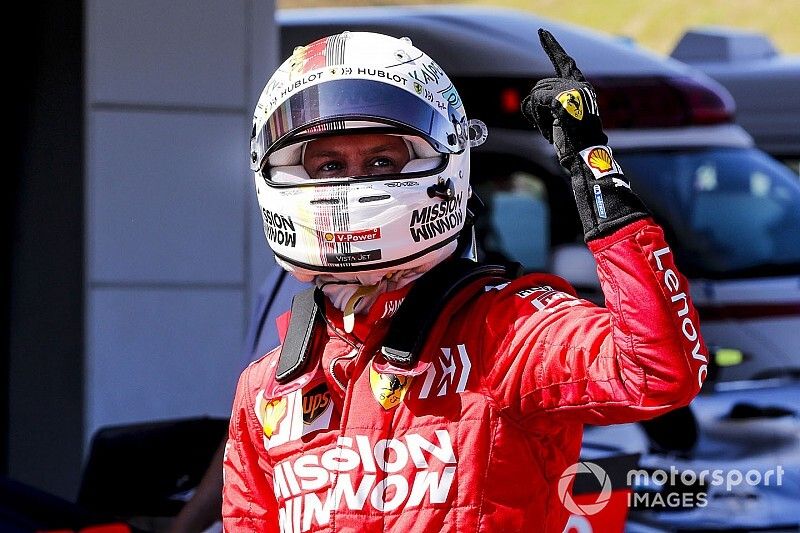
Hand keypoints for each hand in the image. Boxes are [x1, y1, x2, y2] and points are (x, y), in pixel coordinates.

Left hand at [521, 29, 606, 166]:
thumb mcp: (563, 119)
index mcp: (581, 88)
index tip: (542, 32)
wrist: (585, 154)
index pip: (565, 62)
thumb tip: (531, 98)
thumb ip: (553, 103)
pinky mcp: (564, 98)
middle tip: (549, 128)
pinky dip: (537, 118)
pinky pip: (536, 100)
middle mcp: (579, 85)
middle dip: (537, 108)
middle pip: (541, 85)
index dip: (552, 47)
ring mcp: (573, 90)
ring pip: (536, 93)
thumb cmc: (574, 142)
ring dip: (537, 115)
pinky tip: (551, 130)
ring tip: (553, 130)